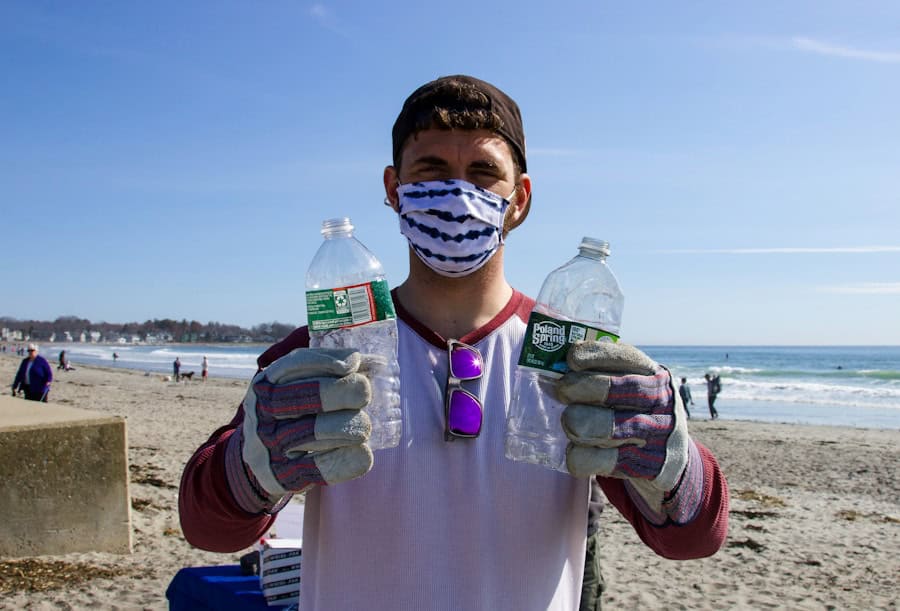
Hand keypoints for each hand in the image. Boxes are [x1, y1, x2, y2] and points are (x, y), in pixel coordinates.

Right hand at [226, 348, 373, 512]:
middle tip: (364, 394)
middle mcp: (263, 412)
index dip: (326, 361)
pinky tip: (364, 454)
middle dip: (340, 391)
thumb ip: (331, 374)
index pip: (294, 365)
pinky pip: (316, 468)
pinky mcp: (281, 476)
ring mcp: (269, 445)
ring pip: (311, 432)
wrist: (258, 463)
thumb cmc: (290, 415)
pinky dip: (345, 461)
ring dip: (346, 426)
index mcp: (267, 384)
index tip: (353, 363)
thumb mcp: (296, 389)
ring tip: (365, 427)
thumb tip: (377, 362)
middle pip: (303, 397)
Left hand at [556, 341, 690, 517]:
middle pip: (618, 389)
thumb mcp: (632, 385)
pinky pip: (605, 462)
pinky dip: (581, 457)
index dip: (596, 355)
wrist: (671, 455)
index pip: (627, 357)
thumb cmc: (636, 409)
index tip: (572, 359)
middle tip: (562, 391)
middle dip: (581, 387)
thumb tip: (551, 365)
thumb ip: (603, 373)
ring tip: (567, 422)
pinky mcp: (647, 465)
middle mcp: (660, 401)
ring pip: (611, 428)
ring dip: (579, 424)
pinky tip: (573, 451)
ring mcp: (656, 435)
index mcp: (653, 374)